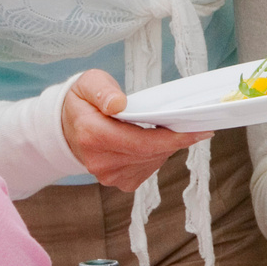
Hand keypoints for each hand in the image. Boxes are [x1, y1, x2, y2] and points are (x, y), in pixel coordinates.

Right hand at [59, 70, 208, 192]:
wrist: (68, 127)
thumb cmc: (84, 101)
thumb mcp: (88, 83)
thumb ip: (103, 91)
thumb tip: (118, 104)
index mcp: (91, 135)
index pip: (140, 142)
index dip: (172, 138)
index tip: (198, 131)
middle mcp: (99, 160)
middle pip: (151, 153)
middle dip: (176, 139)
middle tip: (194, 125)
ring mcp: (108, 175)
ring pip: (153, 161)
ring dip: (166, 146)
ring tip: (168, 129)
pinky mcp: (118, 181)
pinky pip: (148, 169)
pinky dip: (157, 155)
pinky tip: (153, 142)